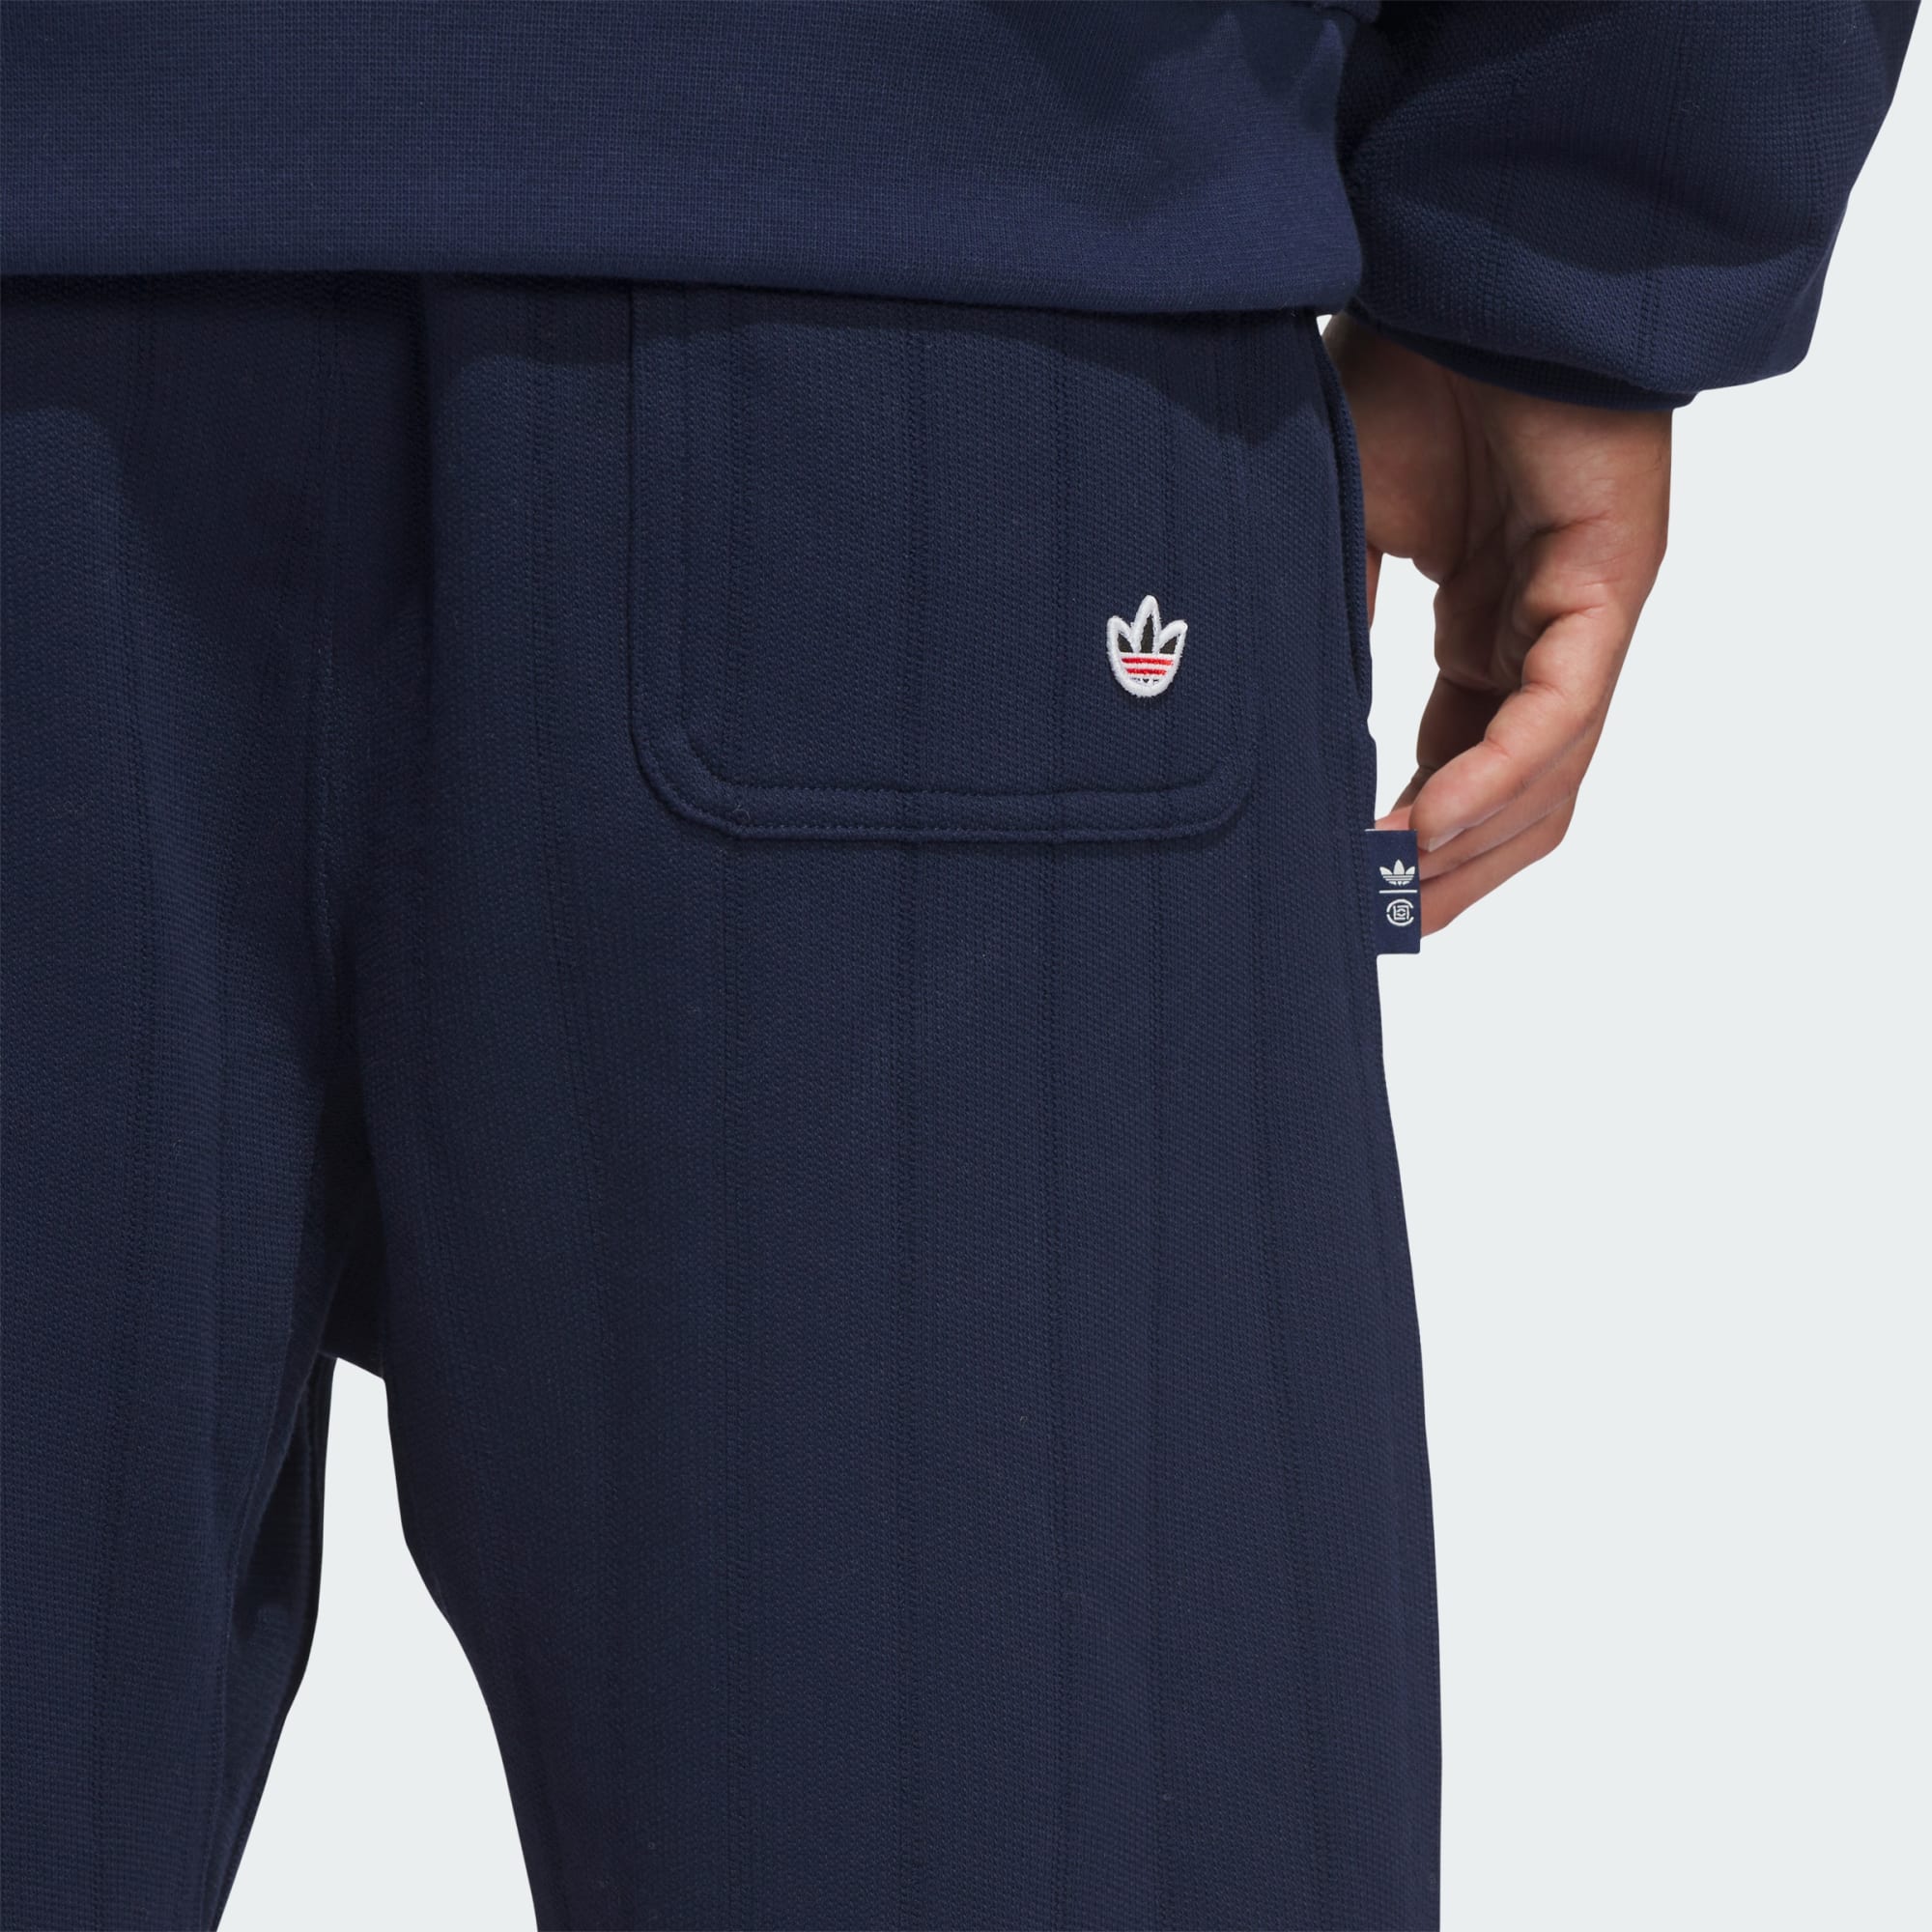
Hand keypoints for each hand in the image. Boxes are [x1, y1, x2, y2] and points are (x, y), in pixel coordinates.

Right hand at [1323, 316, 1670, 933]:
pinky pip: (1558, 713)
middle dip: (1445, 874)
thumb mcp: (1335, 531)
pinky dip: (1490, 777)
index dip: (1408, 837)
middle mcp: (1542, 635)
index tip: (1346, 891)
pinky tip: (1425, 824)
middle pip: (1514, 797)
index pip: (1458, 762)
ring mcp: (1584, 615)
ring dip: (1466, 848)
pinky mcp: (1612, 584)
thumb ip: (1322, 627)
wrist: (1470, 267)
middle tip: (1371, 932)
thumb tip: (1275, 725)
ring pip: (1545, 776)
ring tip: (1389, 900)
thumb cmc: (1403, 380)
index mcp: (1485, 625)